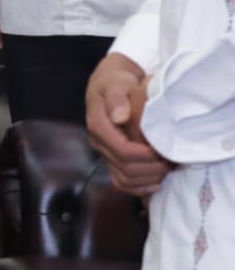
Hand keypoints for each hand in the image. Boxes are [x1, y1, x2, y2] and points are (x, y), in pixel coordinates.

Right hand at [85, 53, 172, 194]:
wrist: (110, 84)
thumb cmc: (116, 82)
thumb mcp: (117, 83)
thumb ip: (117, 98)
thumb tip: (118, 117)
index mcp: (98, 126)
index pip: (123, 151)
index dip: (146, 156)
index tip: (165, 151)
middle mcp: (98, 142)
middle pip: (125, 168)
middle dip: (152, 168)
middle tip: (173, 162)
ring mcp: (103, 152)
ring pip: (123, 179)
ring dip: (147, 179)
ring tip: (166, 170)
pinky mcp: (110, 158)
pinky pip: (121, 182)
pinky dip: (138, 187)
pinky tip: (155, 183)